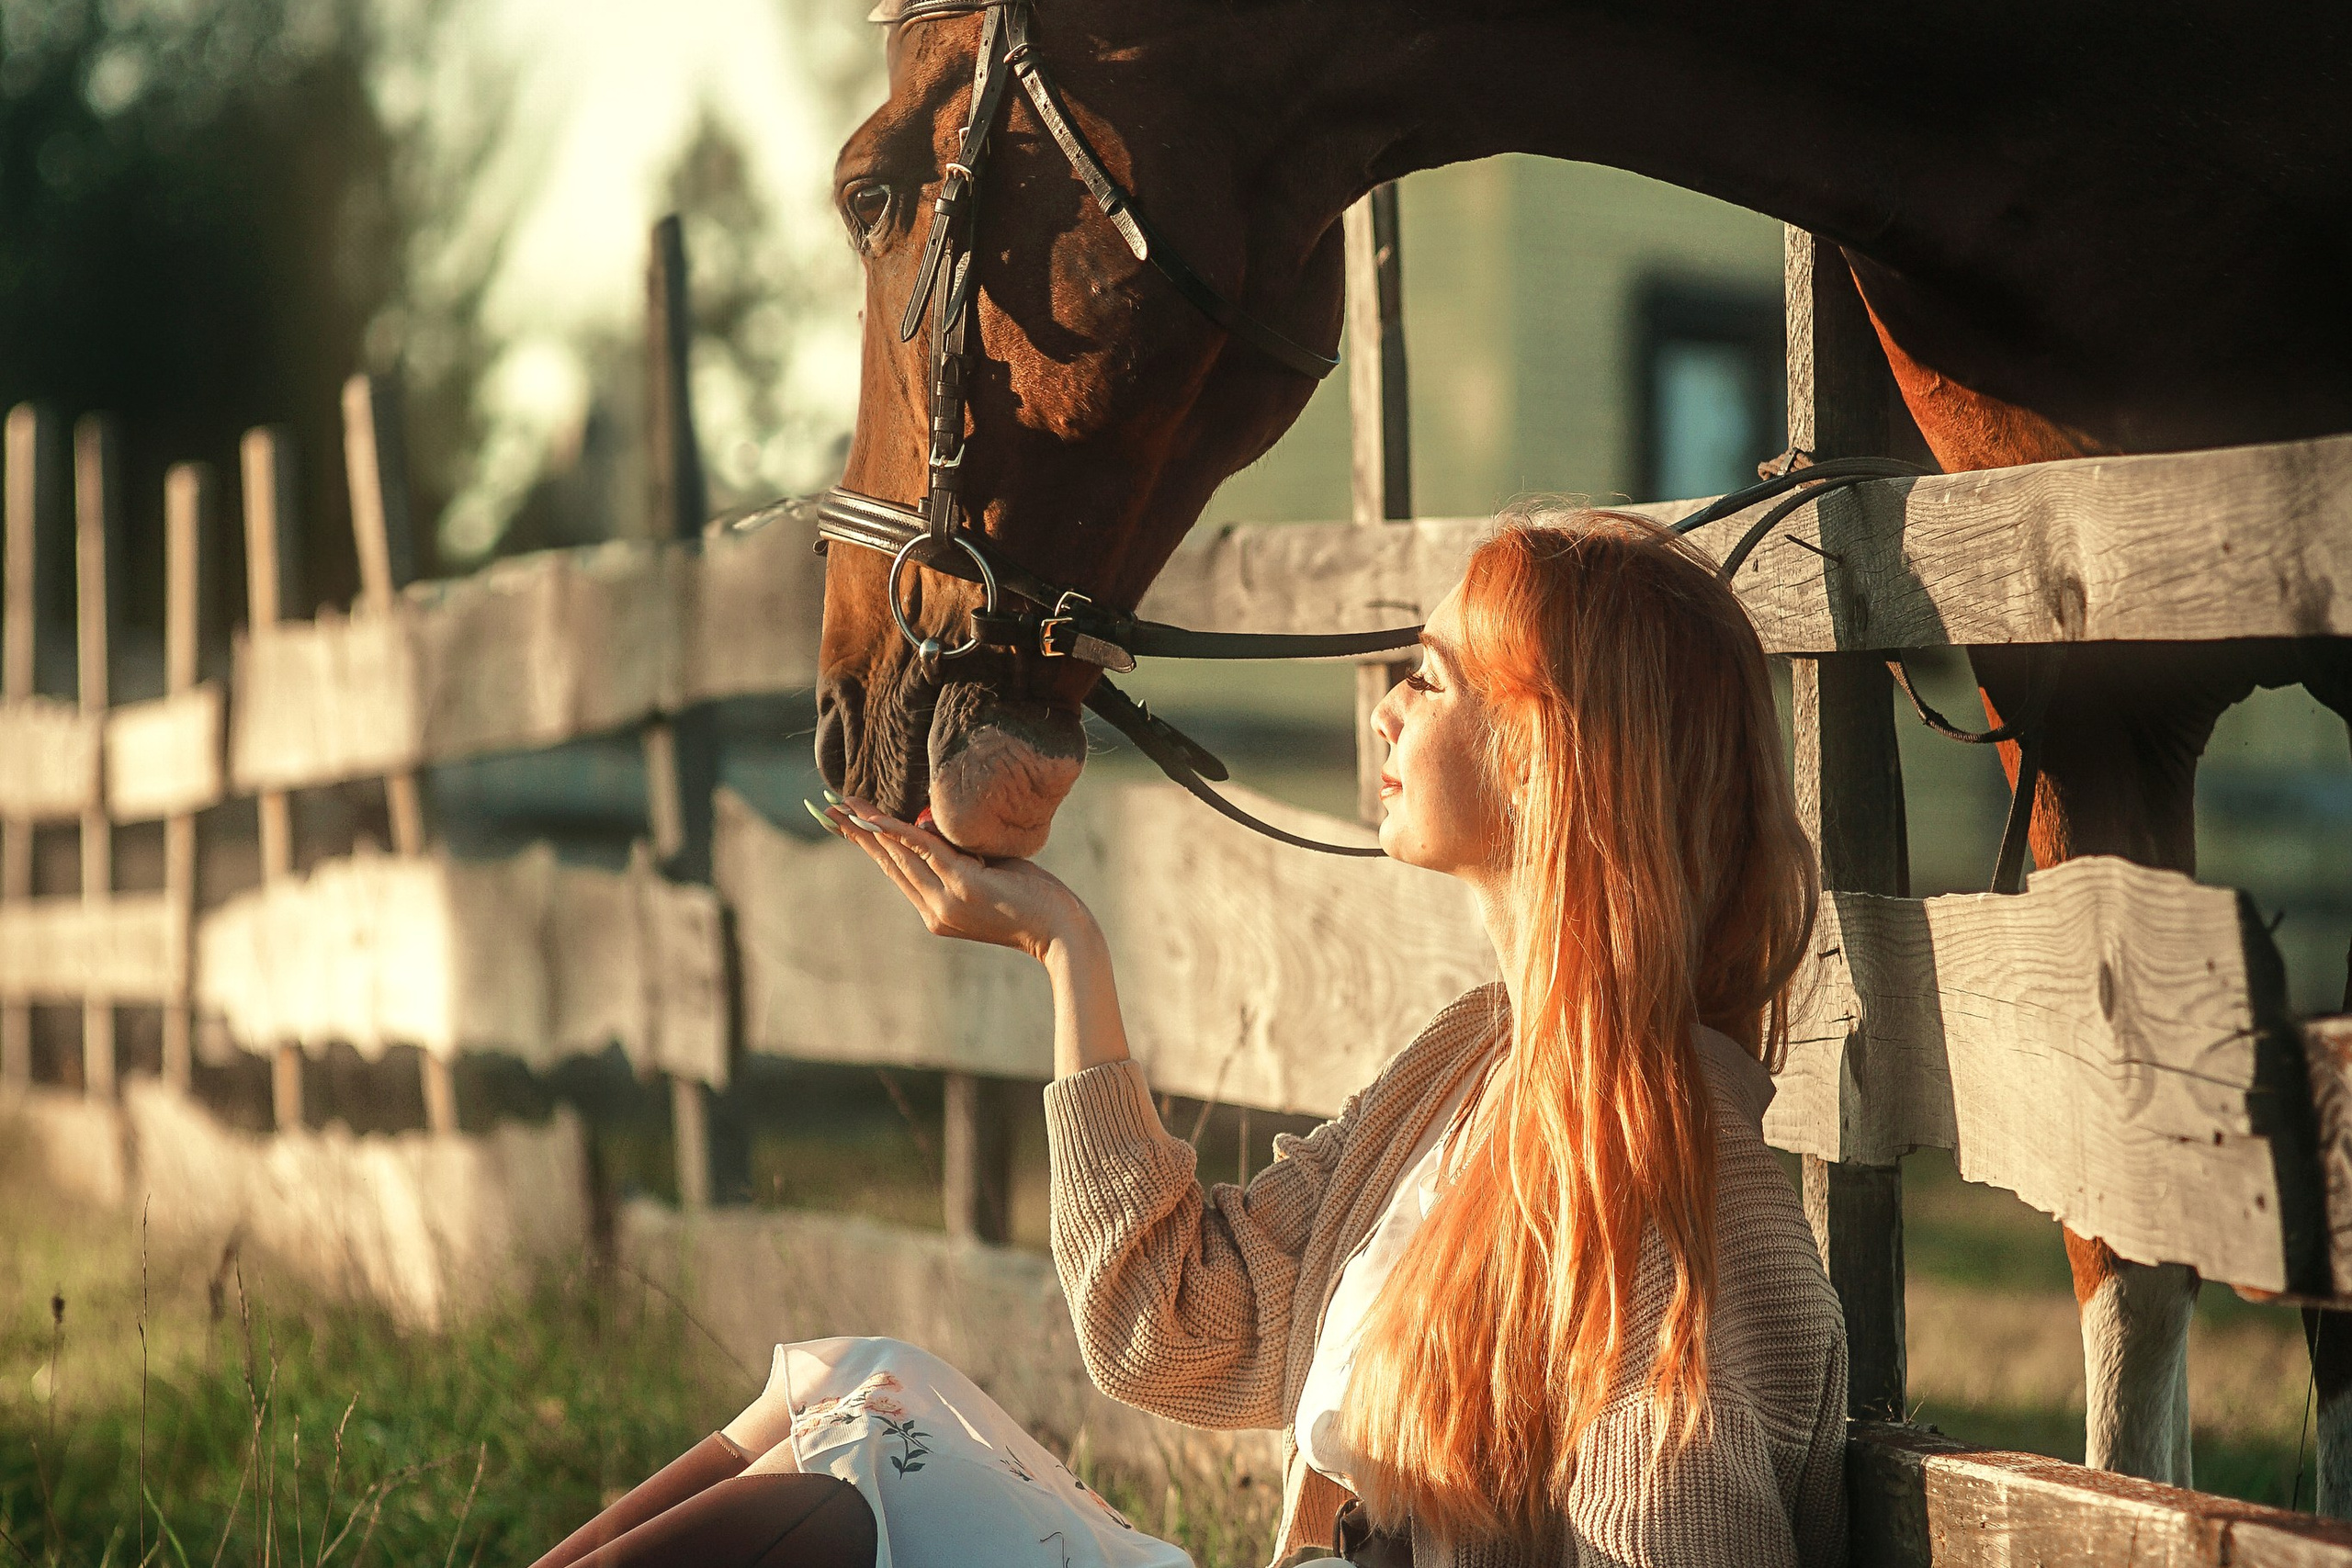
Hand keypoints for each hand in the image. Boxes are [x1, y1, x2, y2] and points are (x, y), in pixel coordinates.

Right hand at [816, 795, 1092, 962]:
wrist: (1062, 932)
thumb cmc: (1036, 901)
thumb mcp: (990, 874)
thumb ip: (964, 857)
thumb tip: (942, 828)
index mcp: (937, 911)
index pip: (898, 872)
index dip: (871, 846)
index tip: (848, 825)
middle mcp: (934, 910)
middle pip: (888, 862)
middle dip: (857, 833)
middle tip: (827, 809)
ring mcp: (946, 900)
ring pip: (899, 855)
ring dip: (868, 827)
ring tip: (842, 807)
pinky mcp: (963, 886)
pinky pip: (923, 851)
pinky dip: (897, 832)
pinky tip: (875, 818)